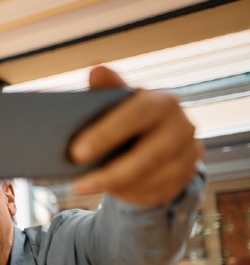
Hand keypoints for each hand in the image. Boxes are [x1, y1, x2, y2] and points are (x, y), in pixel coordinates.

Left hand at [70, 65, 201, 206]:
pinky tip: (107, 192)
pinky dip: (129, 194)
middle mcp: (182, 127)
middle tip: (77, 184)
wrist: (159, 139)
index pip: (137, 115)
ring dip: (116, 186)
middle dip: (111, 172)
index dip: (106, 134)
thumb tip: (97, 69)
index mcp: (162, 102)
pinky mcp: (185, 177)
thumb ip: (107, 90)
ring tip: (84, 188)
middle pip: (148, 155)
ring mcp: (188, 154)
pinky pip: (156, 192)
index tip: (76, 153)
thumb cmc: (129, 118)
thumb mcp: (118, 103)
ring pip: (150, 178)